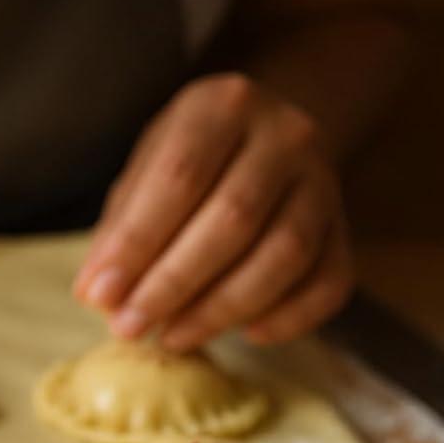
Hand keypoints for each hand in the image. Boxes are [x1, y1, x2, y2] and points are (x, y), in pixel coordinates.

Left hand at [73, 73, 352, 349]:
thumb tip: (98, 294)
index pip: (180, 177)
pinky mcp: (345, 229)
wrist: (266, 138)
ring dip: (223, 308)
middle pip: (234, 218)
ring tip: (173, 337)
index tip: (102, 295)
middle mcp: (286, 135)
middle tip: (129, 327)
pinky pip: (331, 283)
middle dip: (175, 283)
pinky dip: (290, 318)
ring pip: (285, 254)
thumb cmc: (191, 160)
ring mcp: (325, 182)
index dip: (138, 242)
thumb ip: (121, 228)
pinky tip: (247, 335)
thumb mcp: (146, 171)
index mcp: (224, 106)